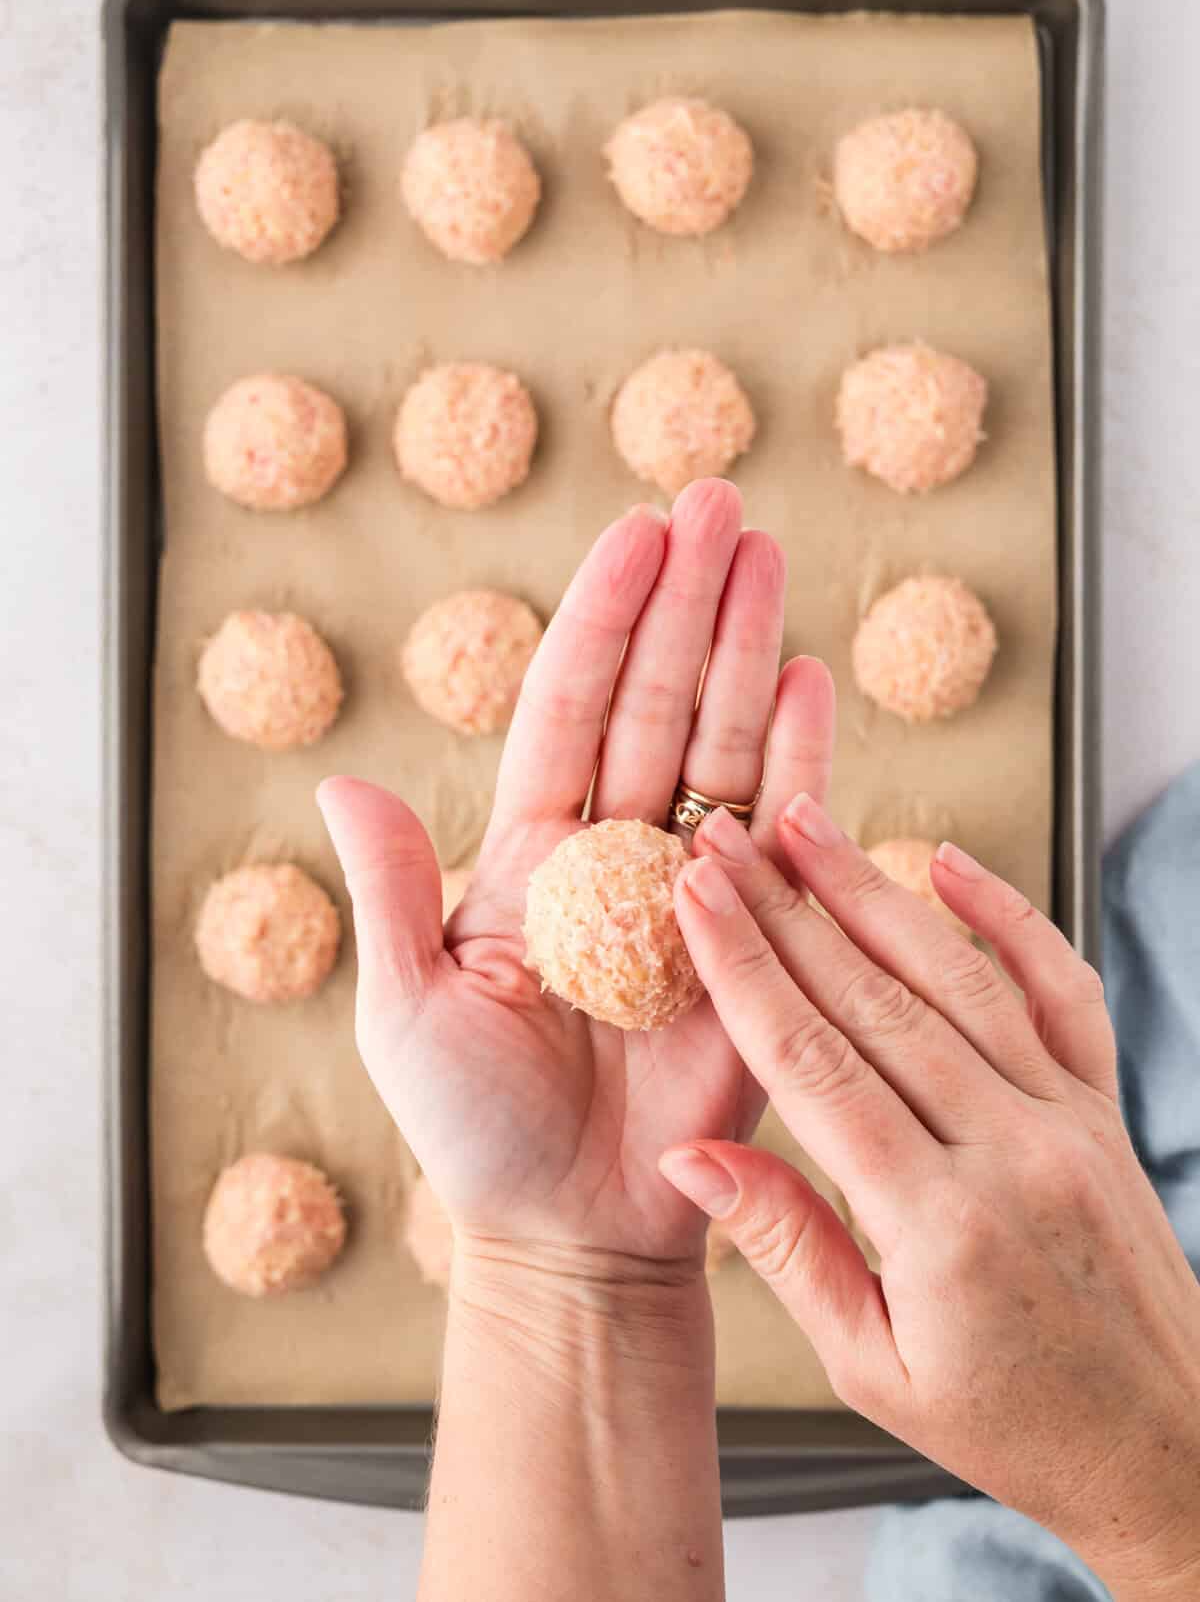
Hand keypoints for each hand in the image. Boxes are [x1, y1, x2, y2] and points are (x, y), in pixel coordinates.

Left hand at [318, 479, 835, 1271]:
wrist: (570, 1230)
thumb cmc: (475, 1130)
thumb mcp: (406, 1010)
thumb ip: (394, 892)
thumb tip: (343, 782)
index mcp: (529, 852)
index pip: (569, 706)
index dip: (603, 617)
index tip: (637, 532)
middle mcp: (613, 851)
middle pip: (656, 700)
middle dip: (688, 599)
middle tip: (722, 501)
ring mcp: (690, 889)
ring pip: (722, 744)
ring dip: (746, 648)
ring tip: (768, 553)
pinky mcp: (756, 940)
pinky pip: (782, 835)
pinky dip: (800, 759)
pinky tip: (806, 678)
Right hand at [660, 798, 1199, 1598]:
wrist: (1166, 1444)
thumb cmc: (1012, 1423)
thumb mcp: (873, 1368)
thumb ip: (786, 1246)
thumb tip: (689, 1156)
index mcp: (940, 1224)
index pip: (815, 1065)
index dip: (745, 970)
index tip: (694, 896)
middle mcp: (1012, 1150)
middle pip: (875, 1001)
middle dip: (786, 908)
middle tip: (726, 836)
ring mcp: (1069, 1118)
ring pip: (958, 975)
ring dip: (873, 890)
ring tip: (806, 823)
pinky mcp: (1104, 1105)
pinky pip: (1061, 989)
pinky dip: (1009, 917)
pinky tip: (950, 863)